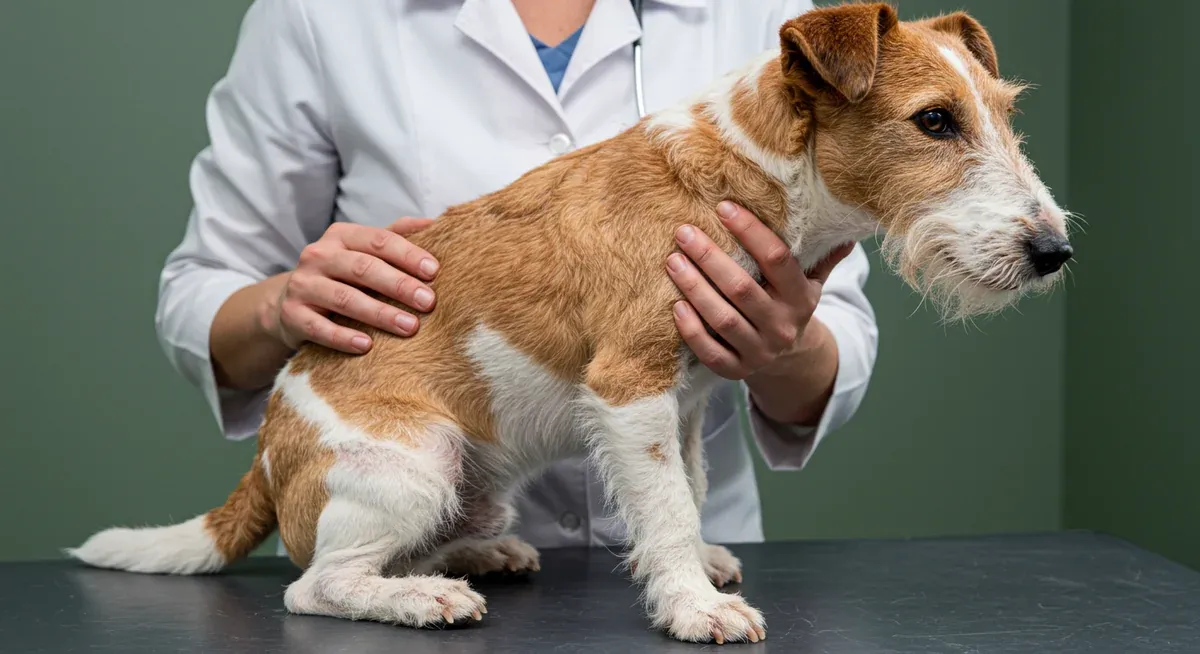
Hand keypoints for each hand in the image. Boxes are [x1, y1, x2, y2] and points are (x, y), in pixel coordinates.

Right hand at [261, 217, 438, 353]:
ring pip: (344, 298)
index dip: (407, 255)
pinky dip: (343, 337)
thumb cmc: (342, 276)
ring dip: (379, 314)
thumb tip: (434, 224)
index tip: (434, 272)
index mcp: (341, 236)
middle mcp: (318, 255)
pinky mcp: (291, 315)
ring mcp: (303, 285)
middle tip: (429, 302)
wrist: (289, 301)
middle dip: (399, 285)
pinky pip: (319, 328)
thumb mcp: (364, 252)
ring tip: (410, 327)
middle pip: (363, 268)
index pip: (378, 240)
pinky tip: (367, 346)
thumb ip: (395, 236)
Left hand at [667, 201, 852, 379]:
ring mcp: (760, 351)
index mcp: (802, 297)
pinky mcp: (737, 370)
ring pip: (723, 319)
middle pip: (741, 289)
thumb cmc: (791, 305)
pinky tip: (675, 305)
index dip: (750, 232)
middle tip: (684, 232)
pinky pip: (711, 352)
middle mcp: (782, 326)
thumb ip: (823, 256)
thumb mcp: (812, 282)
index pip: (777, 259)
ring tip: (672, 261)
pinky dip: (692, 329)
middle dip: (710, 258)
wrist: (790, 359)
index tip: (723, 207)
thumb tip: (847, 230)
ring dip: (694, 288)